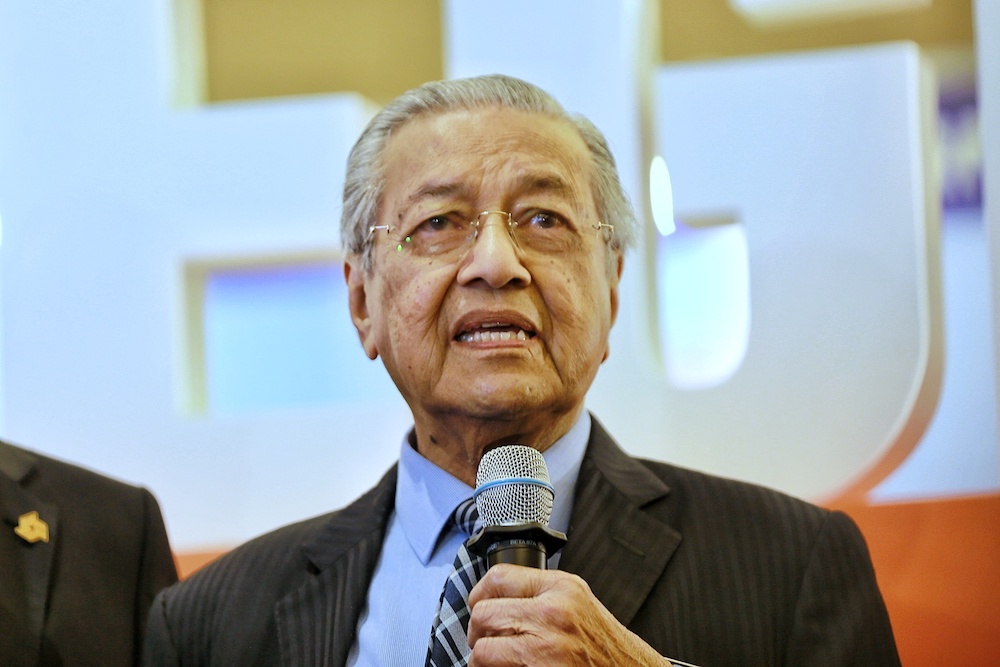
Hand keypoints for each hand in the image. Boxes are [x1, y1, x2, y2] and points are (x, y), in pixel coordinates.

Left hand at [466, 563, 669, 665]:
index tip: (478, 605)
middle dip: (478, 631)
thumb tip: (496, 596)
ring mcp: (545, 647)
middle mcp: (553, 614)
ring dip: (482, 658)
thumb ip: (541, 593)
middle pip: (484, 614)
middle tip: (485, 640)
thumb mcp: (578, 602)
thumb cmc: (605, 646)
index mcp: (561, 588)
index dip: (479, 593)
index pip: (499, 578)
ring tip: (495, 661)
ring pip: (483, 648)